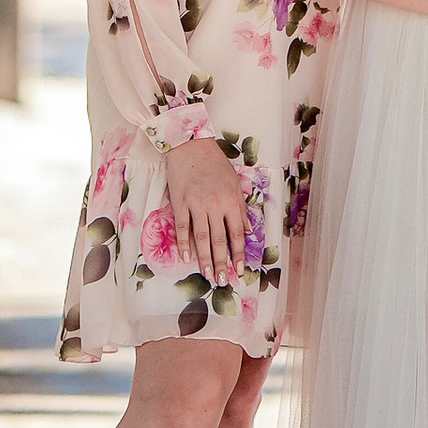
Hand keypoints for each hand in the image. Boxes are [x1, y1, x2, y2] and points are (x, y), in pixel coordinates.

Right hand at [164, 135, 250, 286]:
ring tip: (207, 275)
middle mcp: (214, 204)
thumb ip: (240, 208)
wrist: (191, 146)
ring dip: (204, 258)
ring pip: (201, 237)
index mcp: (230, 200)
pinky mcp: (180, 202)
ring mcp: (196, 204)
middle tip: (222, 280)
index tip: (239, 270)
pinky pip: (182, 227)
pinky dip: (183, 244)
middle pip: (218, 239)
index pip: (236, 233)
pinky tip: (186, 258)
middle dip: (221, 262)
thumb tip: (247, 231)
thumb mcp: (234, 183)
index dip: (238, 253)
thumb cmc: (215, 164)